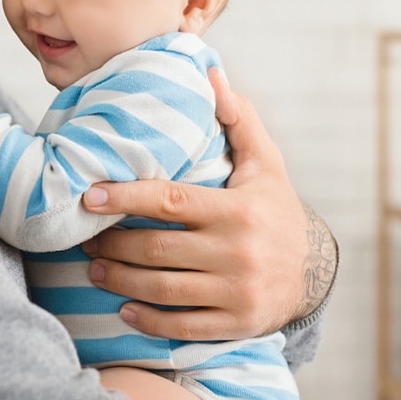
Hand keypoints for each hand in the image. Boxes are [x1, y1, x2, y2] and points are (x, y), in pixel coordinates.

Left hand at [81, 68, 336, 340]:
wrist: (315, 270)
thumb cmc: (275, 207)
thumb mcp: (265, 161)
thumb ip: (237, 118)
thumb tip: (210, 72)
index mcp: (238, 209)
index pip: (168, 202)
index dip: (125, 198)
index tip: (91, 196)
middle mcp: (237, 252)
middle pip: (157, 250)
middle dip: (113, 246)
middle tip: (85, 238)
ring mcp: (237, 292)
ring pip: (163, 290)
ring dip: (120, 281)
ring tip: (94, 270)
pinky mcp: (236, 324)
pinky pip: (183, 327)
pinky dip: (149, 321)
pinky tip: (124, 310)